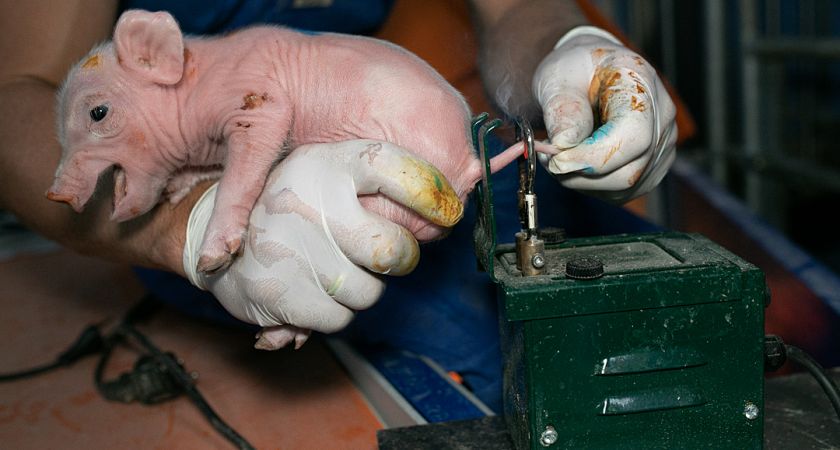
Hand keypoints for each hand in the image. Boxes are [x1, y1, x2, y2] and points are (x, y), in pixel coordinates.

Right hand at [181, 140, 462, 349]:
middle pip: (391, 249)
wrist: (212, 229)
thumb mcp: (327, 173)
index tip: (448, 212)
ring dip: (363, 289)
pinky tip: (316, 291)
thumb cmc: (292, 202)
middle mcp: (309, 200)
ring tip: (337, 270)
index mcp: (328, 163)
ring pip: (369, 292)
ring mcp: (291, 246)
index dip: (430, 193)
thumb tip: (470, 176)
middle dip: (401, 259)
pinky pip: (340, 318)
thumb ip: (380, 184)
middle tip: (391, 256)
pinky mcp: (277, 291)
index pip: (393, 167)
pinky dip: (335, 312)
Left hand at [532, 26, 676, 201]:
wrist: (589, 73)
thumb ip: (562, 107)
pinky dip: (592, 186)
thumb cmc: (576, 71)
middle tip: (548, 157)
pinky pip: (621, 192)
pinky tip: (576, 164)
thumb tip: (565, 143)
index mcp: (642, 83)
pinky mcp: (651, 167)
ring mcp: (662, 144)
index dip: (593, 157)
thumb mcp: (558, 77)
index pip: (633, 136)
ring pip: (624, 187)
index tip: (556, 160)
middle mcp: (662, 116)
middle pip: (629, 170)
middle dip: (580, 174)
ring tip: (559, 157)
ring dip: (582, 181)